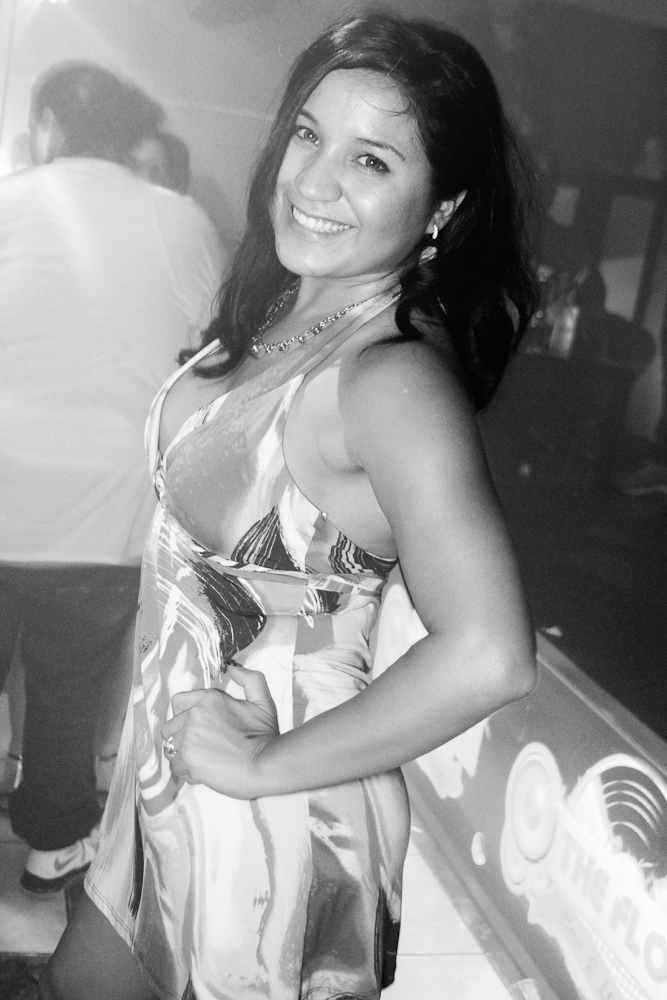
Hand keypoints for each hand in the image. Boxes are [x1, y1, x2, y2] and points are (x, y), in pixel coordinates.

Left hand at [160, 663, 279, 798]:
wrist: (264, 764)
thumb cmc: (264, 736)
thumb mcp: (262, 702)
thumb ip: (250, 680)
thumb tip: (233, 668)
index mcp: (209, 698)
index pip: (178, 702)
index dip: (184, 716)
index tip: (197, 728)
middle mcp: (194, 714)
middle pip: (170, 728)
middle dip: (182, 739)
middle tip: (202, 748)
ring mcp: (188, 736)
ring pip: (171, 748)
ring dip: (184, 757)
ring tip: (204, 762)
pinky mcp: (186, 758)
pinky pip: (176, 767)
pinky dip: (187, 772)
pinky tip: (204, 773)